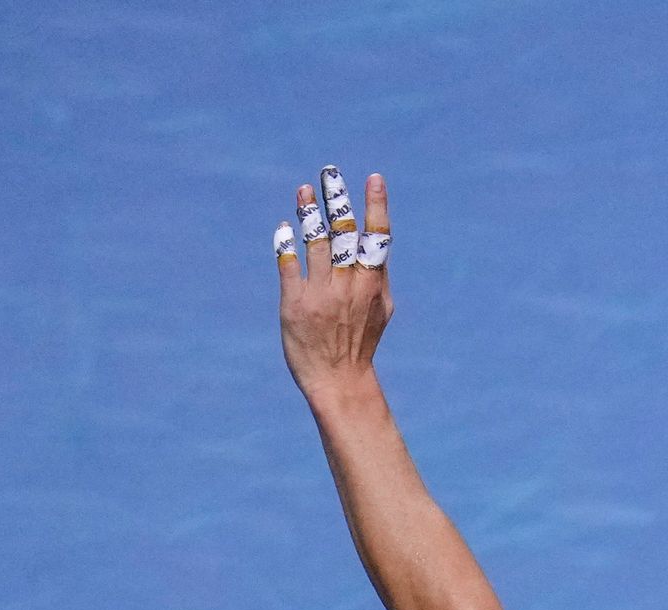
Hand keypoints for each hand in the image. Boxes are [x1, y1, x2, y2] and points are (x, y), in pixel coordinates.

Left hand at [278, 168, 392, 393]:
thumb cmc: (360, 342)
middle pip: (344, 231)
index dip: (377, 205)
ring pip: (316, 243)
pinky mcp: (295, 303)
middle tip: (330, 171)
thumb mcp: (382, 308)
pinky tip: (285, 228)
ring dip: (309, 213)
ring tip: (304, 189)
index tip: (374, 178)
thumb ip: (378, 274)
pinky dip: (286, 244)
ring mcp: (321, 293)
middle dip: (338, 198)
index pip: (378, 237)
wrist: (338, 380)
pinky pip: (289, 266)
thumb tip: (379, 242)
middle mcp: (348, 285)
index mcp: (372, 284)